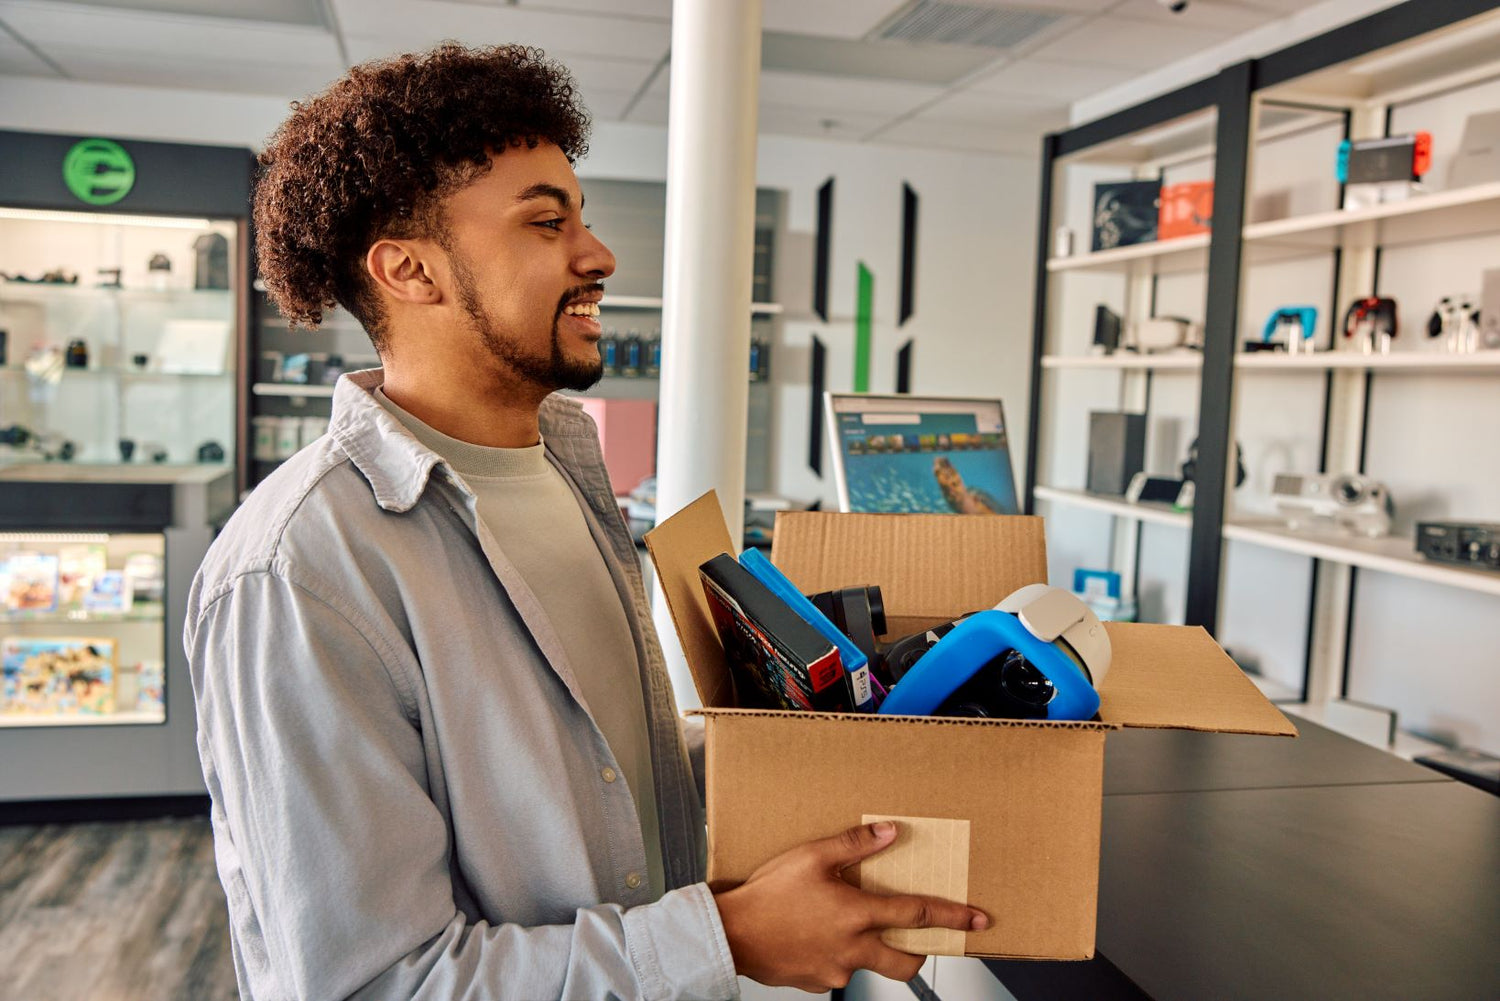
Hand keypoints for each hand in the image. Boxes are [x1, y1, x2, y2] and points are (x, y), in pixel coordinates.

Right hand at [712, 821, 988, 990]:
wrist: (731, 936)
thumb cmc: (767, 896)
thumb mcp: (811, 857)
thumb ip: (854, 845)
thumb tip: (890, 833)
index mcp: (856, 915)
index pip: (917, 916)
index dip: (953, 916)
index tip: (980, 919)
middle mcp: (853, 949)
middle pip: (905, 963)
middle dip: (920, 954)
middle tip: (919, 941)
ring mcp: (836, 972)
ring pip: (869, 967)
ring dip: (870, 950)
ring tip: (844, 928)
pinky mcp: (817, 984)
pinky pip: (838, 971)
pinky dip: (836, 955)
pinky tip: (815, 937)